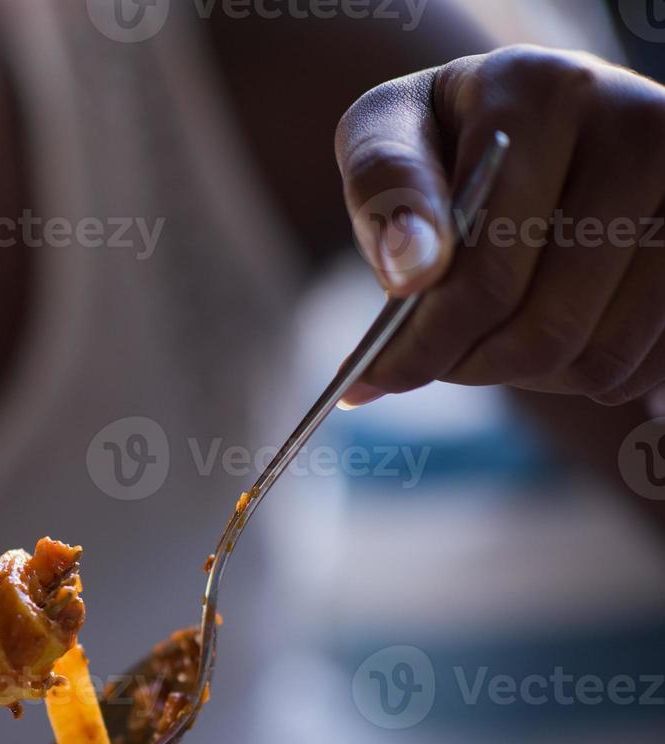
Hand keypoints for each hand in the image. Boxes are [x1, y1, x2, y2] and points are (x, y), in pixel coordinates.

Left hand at [336, 45, 664, 406]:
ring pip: (595, 358)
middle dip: (468, 366)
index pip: (483, 274)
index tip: (376, 378)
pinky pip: (641, 365)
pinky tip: (550, 328)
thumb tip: (412, 273)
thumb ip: (386, 189)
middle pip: (544, 330)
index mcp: (542, 93)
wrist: (543, 118)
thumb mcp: (389, 131)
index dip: (422, 345)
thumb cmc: (448, 135)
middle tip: (430, 361)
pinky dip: (581, 373)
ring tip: (488, 333)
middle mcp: (637, 128)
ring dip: (525, 375)